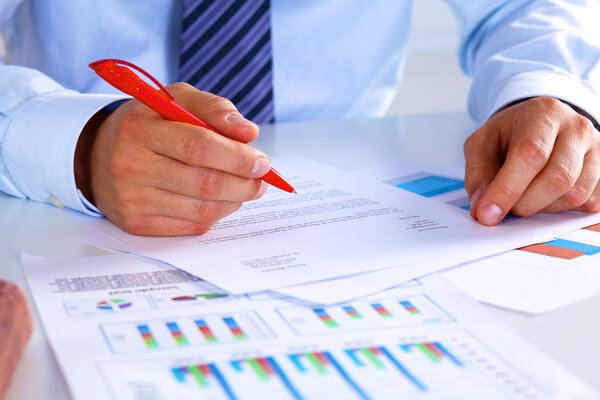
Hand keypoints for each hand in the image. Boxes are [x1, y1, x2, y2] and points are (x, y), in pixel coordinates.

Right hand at [75, 83, 269, 235]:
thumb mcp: (176, 100)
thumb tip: (248, 133)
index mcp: (140, 127)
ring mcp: (132, 199)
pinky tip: (218, 200)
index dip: (237, 157)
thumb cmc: (148, 124)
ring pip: (203, 209)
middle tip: (261, 180)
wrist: (98, 154)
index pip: (198, 147)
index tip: (262, 162)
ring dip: (234, 201)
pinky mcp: (137, 223)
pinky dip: (215, 214)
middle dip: (244, 184)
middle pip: (204, 183)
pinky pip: (192, 226)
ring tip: (244, 188)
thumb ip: (215, 109)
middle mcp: (131, 165)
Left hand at [464, 97, 599, 224]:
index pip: (530, 154)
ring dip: (544, 208)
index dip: (507, 189)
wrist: (538, 124)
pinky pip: (590, 202)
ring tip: (526, 197)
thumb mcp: (481, 145)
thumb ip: (478, 175)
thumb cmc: (508, 135)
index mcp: (542, 113)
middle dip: (525, 203)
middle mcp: (576, 128)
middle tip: (507, 206)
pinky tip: (546, 197)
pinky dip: (563, 209)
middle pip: (557, 178)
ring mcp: (597, 149)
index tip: (488, 214)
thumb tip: (483, 209)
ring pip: (575, 194)